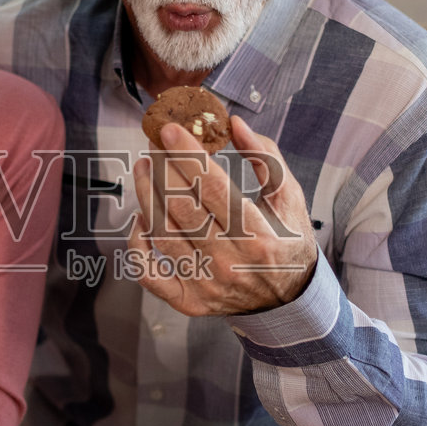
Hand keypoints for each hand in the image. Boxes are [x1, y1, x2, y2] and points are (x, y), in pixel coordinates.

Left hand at [129, 116, 317, 315]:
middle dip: (162, 169)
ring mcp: (207, 284)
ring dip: (146, 195)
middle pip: (182, 208)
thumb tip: (235, 124)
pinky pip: (150, 274)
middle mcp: (230, 262)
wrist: (289, 299)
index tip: (170, 130)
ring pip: (162, 234)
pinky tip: (140, 218)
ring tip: (143, 168)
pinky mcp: (190, 301)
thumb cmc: (287, 240)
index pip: (214, 187)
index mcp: (258, 235)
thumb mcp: (289, 197)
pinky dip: (138, 245)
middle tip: (153, 145)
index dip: (187, 155)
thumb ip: (267, 158)